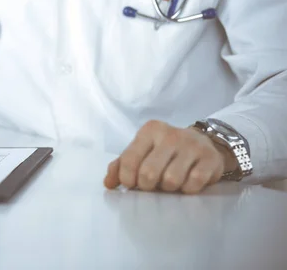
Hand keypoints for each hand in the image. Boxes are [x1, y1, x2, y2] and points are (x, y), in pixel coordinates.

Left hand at [104, 120, 237, 193]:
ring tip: (170, 182)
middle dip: (148, 186)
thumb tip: (108, 183)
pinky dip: (187, 189)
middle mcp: (171, 134)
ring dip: (169, 188)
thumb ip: (121, 165)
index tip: (132, 184)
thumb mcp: (142, 152)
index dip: (127, 179)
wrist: (204, 143)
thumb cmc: (165, 151)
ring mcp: (192, 146)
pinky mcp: (211, 159)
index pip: (128, 160)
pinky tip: (187, 182)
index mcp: (150, 131)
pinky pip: (193, 184)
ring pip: (171, 181)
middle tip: (153, 185)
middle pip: (148, 173)